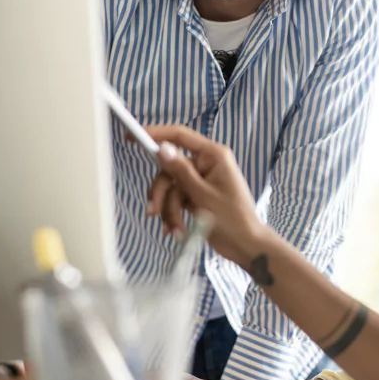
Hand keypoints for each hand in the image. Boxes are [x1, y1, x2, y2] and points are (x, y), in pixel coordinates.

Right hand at [146, 126, 267, 264]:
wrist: (245, 246)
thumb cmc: (233, 219)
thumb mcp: (203, 195)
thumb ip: (181, 171)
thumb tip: (162, 148)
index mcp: (213, 156)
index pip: (180, 136)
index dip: (155, 133)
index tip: (133, 135)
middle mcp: (206, 164)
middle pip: (169, 169)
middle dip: (161, 193)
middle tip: (153, 211)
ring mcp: (200, 181)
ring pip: (170, 188)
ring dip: (168, 210)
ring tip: (175, 229)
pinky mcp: (196, 196)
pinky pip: (175, 200)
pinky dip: (173, 215)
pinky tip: (176, 230)